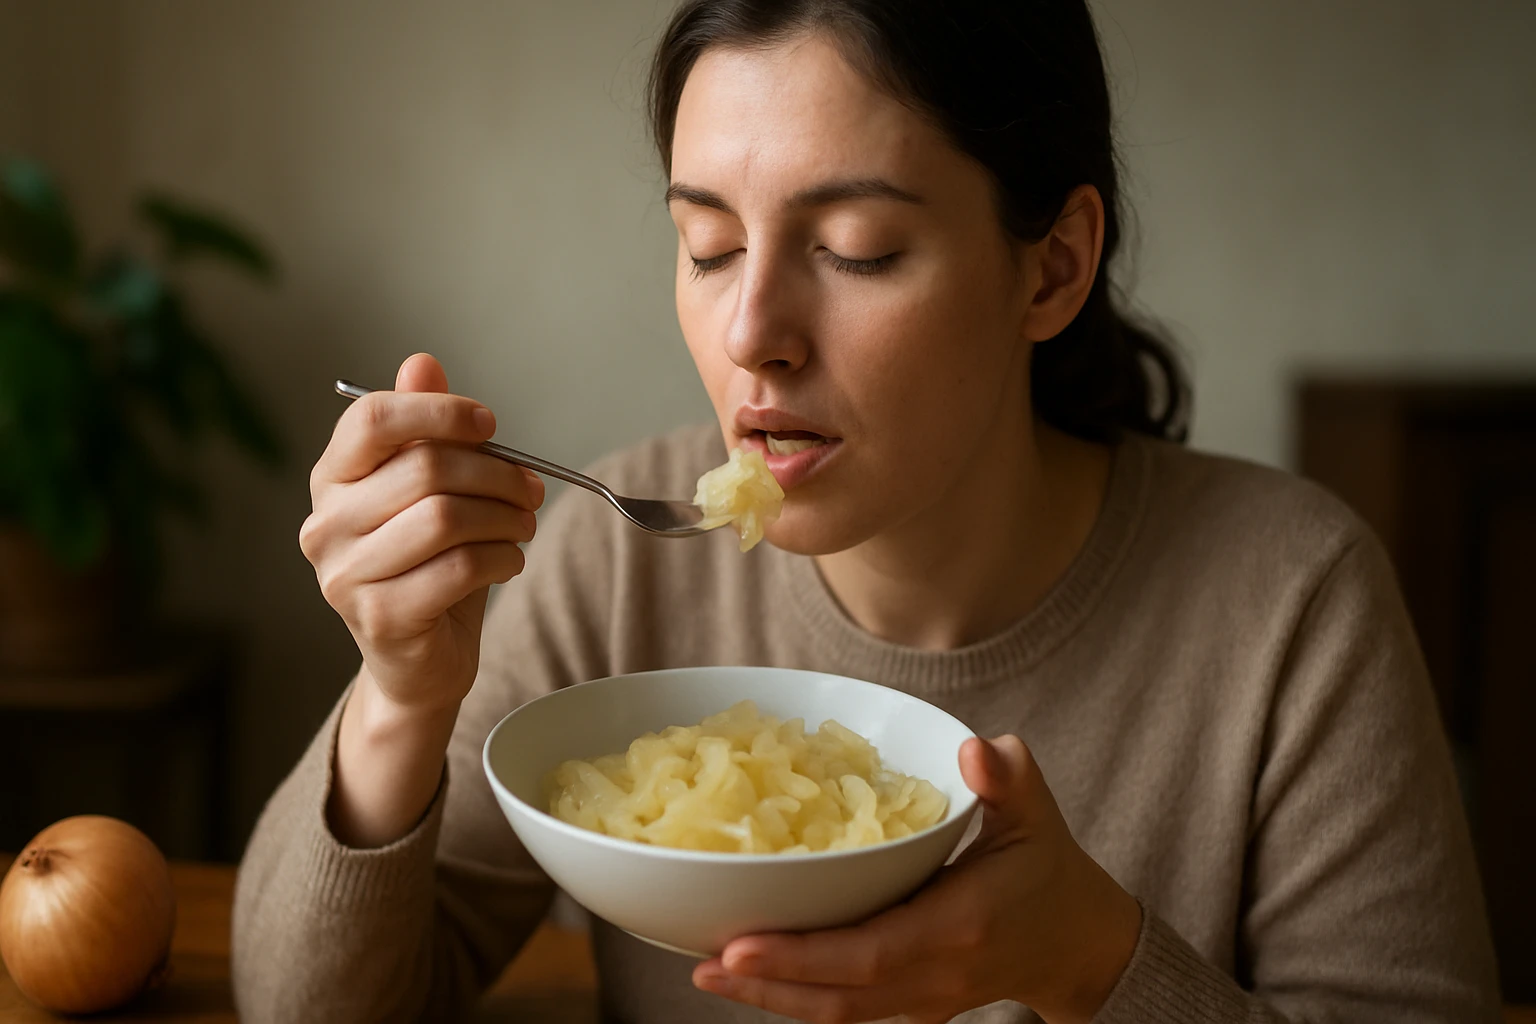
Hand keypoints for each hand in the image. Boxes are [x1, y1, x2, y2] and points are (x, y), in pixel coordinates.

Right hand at [299, 352, 543, 715]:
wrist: (418, 661)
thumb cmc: (428, 566)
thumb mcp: (430, 493)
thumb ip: (424, 431)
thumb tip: (422, 363)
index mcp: (332, 479)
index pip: (371, 420)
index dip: (439, 412)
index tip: (489, 425)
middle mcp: (324, 524)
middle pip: (425, 468)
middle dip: (496, 474)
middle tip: (531, 489)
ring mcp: (344, 574)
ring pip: (445, 518)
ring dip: (505, 518)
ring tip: (523, 526)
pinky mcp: (378, 616)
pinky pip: (457, 568)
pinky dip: (501, 558)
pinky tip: (509, 561)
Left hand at [693, 736, 1142, 1023]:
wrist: (1078, 942)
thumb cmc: (1050, 868)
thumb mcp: (1036, 812)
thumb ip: (1007, 777)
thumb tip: (975, 747)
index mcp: (957, 925)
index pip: (868, 953)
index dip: (801, 956)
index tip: (739, 945)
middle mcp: (934, 973)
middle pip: (839, 995)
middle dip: (768, 984)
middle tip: (705, 963)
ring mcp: (923, 998)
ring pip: (838, 1013)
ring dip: (772, 1000)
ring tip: (709, 974)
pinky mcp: (912, 1005)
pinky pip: (848, 1009)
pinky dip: (798, 998)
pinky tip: (752, 977)